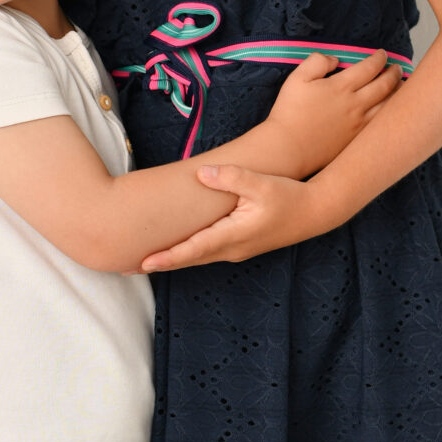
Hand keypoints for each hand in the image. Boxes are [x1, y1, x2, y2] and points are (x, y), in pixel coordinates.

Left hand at [139, 166, 325, 271]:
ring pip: (196, 257)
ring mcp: (235, 249)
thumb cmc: (289, 197)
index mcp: (232, 236)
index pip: (192, 250)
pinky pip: (205, 252)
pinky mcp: (238, 244)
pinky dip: (185, 254)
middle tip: (126, 267)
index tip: (142, 263)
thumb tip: (201, 174)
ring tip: (143, 262)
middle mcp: (230, 249)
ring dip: (170, 260)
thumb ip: (231, 177)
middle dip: (159, 263)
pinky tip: (174, 251)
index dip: (166, 257)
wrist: (315, 213)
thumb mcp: (261, 184)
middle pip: (188, 259)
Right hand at [260, 47, 403, 177]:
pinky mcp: (357, 141)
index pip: (369, 67)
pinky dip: (391, 114)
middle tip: (398, 67)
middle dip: (394, 73)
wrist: (289, 148)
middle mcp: (356, 104)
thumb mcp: (297, 78)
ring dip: (399, 93)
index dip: (379, 58)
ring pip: (389, 106)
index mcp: (342, 86)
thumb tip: (335, 59)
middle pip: (385, 85)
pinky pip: (382, 125)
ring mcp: (359, 125)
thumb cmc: (289, 112)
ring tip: (402, 87)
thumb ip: (317, 62)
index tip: (382, 54)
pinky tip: (391, 111)